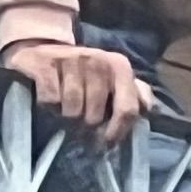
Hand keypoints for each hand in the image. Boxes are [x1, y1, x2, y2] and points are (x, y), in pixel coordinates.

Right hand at [5, 35, 150, 144]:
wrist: (42, 49)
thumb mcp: (112, 78)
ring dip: (65, 115)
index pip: (128, 109)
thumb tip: (148, 108)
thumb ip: (133, 93)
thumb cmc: (82, 71)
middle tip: (79, 117)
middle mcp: (98, 60)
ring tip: (64, 107)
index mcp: (119, 66)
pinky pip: (50, 100)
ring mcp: (71, 60)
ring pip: (72, 110)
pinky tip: (49, 98)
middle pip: (95, 115)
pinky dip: (48, 105)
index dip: (118, 131)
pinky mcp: (45, 64)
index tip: (107, 142)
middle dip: (85, 123)